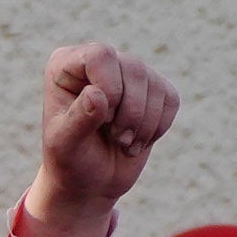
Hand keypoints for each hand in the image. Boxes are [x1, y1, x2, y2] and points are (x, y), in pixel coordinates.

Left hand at [17, 45, 181, 236]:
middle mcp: (99, 62)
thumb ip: (79, 120)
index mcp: (66, 65)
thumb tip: (97, 94)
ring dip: (144, 125)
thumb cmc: (70, 161)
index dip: (110, 88)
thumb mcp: (65, 146)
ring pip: (154, 85)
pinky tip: (138, 140)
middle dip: (130, 113)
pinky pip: (171, 99)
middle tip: (116, 139)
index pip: (101, 55)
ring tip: (124, 143)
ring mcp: (127, 73)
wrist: (90, 182)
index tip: (102, 119)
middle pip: (134, 68)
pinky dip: (158, 127)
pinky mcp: (153, 91)